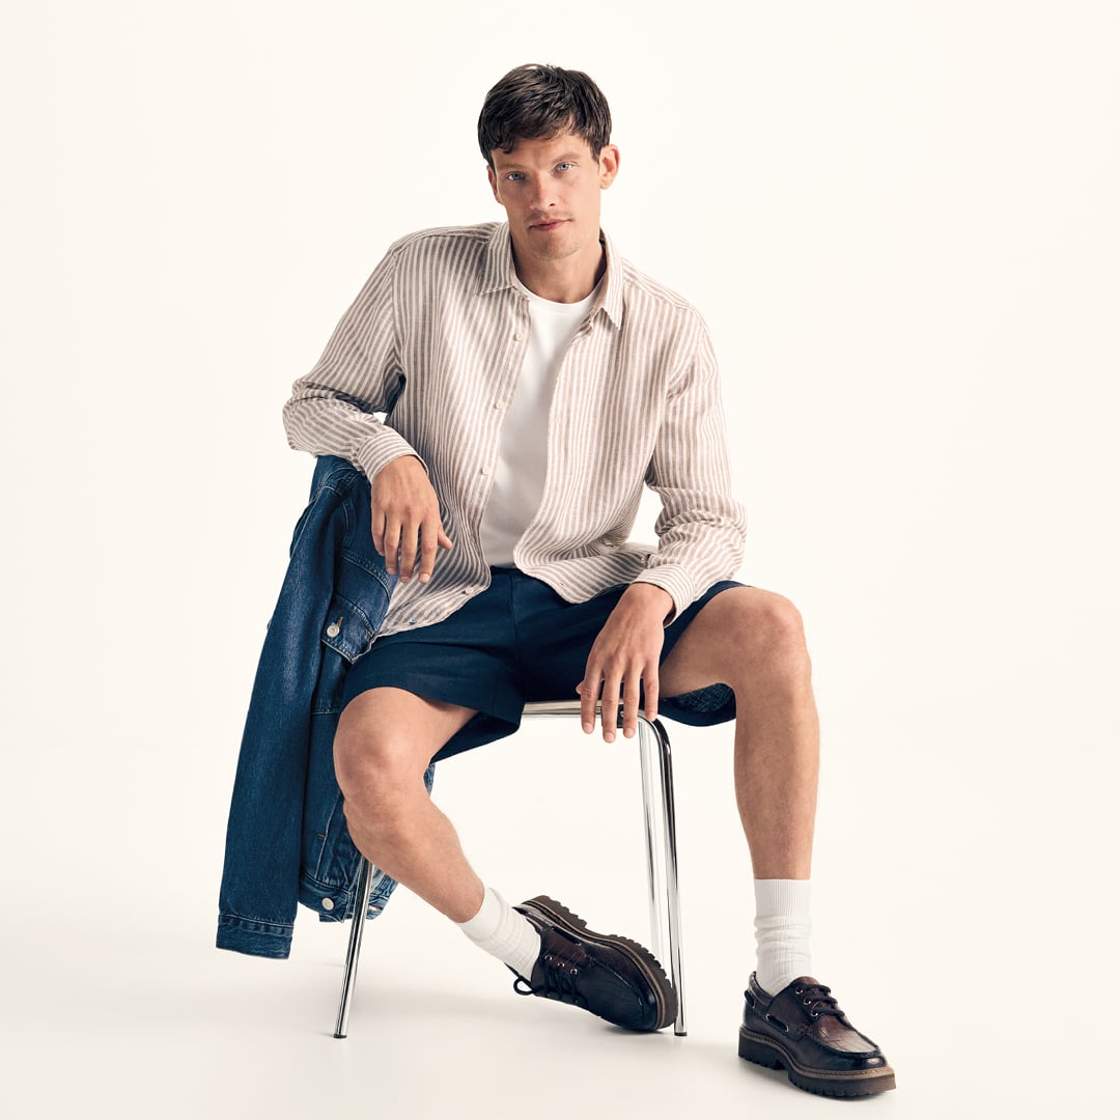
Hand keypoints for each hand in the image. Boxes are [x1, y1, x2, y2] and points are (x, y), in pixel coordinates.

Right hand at [370, 454, 453, 581]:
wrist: (397, 462)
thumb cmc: (418, 485)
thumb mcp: (433, 503)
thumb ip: (437, 527)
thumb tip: (447, 546)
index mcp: (429, 514)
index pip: (429, 546)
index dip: (427, 565)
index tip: (424, 579)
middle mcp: (412, 513)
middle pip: (409, 549)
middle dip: (407, 568)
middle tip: (405, 579)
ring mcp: (394, 510)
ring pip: (391, 543)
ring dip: (391, 561)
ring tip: (392, 570)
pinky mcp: (378, 506)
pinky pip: (377, 531)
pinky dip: (378, 545)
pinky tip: (382, 552)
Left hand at [575, 584, 672, 741]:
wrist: (638, 606)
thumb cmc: (617, 628)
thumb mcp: (598, 647)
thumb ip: (591, 671)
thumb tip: (578, 689)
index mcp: (596, 660)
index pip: (588, 692)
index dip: (586, 713)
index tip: (587, 729)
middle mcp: (613, 662)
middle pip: (609, 698)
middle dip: (608, 722)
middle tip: (608, 739)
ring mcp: (633, 661)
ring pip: (631, 696)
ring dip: (630, 718)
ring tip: (629, 733)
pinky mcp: (650, 659)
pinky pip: (651, 686)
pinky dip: (652, 703)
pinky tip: (651, 716)